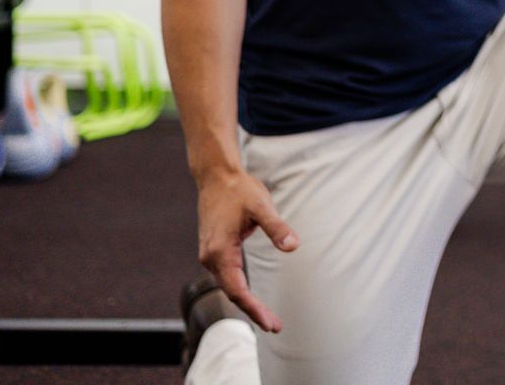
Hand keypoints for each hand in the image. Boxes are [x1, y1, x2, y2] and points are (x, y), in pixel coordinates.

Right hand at [196, 167, 298, 332]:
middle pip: (233, 292)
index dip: (253, 309)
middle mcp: (210, 257)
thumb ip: (277, 227)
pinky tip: (252, 298)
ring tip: (267, 318)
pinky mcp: (214, 251)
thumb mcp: (262, 206)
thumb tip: (293, 247)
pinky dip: (240, 290)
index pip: (237, 290)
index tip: (270, 323)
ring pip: (229, 286)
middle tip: (275, 326)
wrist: (217, 177)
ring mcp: (210, 255)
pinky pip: (227, 276)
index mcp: (220, 251)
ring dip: (247, 302)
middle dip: (253, 311)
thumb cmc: (239, 190)